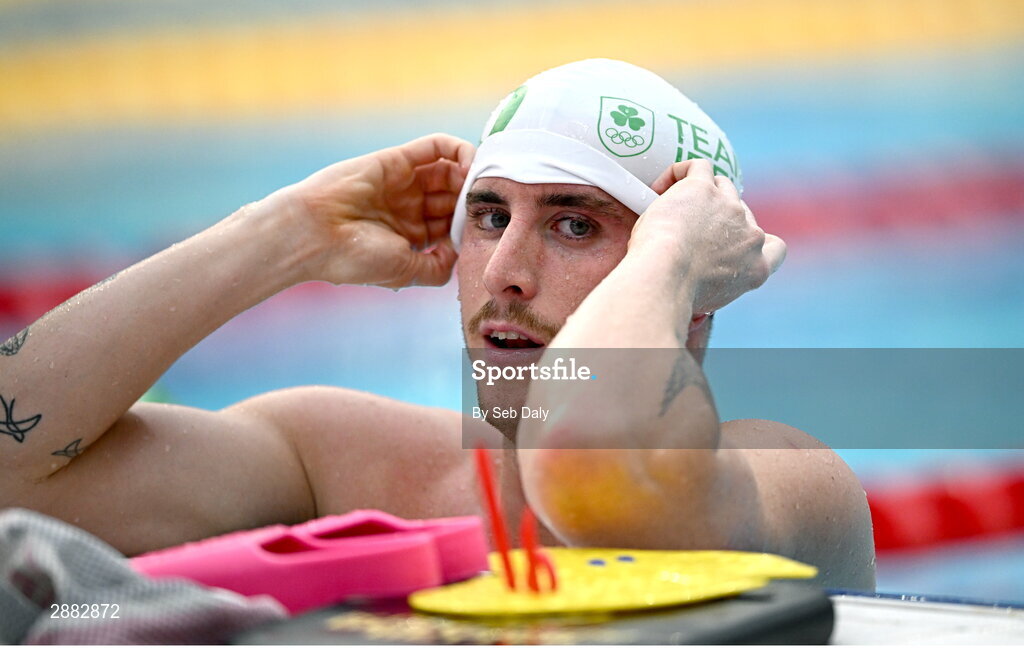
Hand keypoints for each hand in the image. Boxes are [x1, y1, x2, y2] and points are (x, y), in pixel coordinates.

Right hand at [263, 133, 474, 287]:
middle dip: (473, 199)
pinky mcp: (398, 159)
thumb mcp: (406, 273)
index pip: (452, 225)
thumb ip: (438, 267)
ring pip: (449, 172)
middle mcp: (409, 208)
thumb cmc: (355, 259)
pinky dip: (457, 149)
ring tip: (485, 182)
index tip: (487, 228)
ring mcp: (404, 182)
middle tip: (490, 202)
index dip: (470, 225)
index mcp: (412, 237)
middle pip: (454, 198)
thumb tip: (460, 251)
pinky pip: (434, 147)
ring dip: (470, 174)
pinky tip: (470, 162)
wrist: (314, 234)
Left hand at [630, 159, 785, 312]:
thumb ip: (712, 284)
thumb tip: (694, 288)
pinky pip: (697, 167)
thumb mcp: (705, 301)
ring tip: (667, 211)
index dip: (753, 239)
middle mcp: (751, 235)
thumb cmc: (675, 295)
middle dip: (715, 218)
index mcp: (756, 268)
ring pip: (720, 185)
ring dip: (698, 193)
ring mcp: (730, 208)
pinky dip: (678, 174)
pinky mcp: (702, 188)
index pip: (774, 247)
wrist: (665, 277)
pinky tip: (658, 189)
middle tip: (683, 232)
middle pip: (740, 213)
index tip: (730, 243)